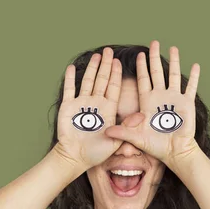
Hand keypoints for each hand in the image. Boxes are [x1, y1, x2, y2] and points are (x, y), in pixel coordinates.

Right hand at [53, 47, 122, 169]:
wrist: (75, 158)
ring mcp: (82, 104)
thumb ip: (127, 128)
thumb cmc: (96, 153)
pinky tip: (72, 67)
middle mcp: (96, 103)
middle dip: (105, 65)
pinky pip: (70, 89)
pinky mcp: (68, 107)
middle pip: (101, 80)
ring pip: (88, 81)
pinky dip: (70, 78)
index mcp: (108, 109)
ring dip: (91, 68)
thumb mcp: (115, 141)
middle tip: (108, 50)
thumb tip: (141, 115)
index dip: (115, 74)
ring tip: (96, 55)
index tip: (118, 61)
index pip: (113, 87)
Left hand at [104, 40, 200, 167]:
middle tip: (153, 43)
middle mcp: (161, 97)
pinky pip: (191, 87)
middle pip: (157, 73)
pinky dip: (193, 77)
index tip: (139, 55)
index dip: (141, 68)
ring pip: (173, 76)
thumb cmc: (155, 146)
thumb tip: (105, 131)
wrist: (174, 152)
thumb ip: (122, 132)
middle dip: (155, 58)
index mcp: (148, 102)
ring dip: (174, 62)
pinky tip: (195, 65)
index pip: (143, 80)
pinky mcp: (187, 104)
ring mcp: (174, 99)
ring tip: (173, 48)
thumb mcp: (136, 137)